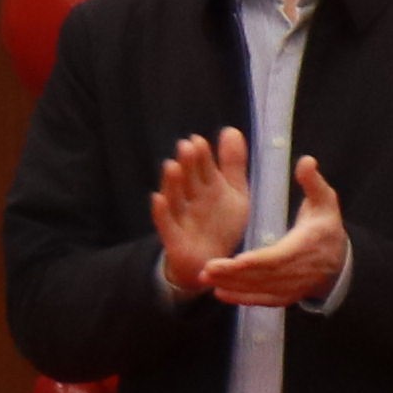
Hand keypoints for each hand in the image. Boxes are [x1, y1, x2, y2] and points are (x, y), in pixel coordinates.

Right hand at [147, 132, 247, 294]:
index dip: (201, 155)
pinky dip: (161, 212)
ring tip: (172, 166)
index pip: (202, 167)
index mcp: (207, 187)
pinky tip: (158, 199)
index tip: (199, 140)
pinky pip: (166, 224)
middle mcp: (191, 198)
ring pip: (175, 198)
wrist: (213, 262)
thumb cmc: (221, 224)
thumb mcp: (235, 193)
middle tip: (187, 146)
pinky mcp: (175, 238)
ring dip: (173, 183)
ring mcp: (182, 217)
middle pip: (188, 179)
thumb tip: (230, 129)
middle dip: (187, 164)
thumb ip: (233, 164)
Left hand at [196, 153, 346, 308]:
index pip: (279, 257)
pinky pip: (262, 300)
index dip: (256, 260)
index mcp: (306, 246)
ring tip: (206, 279)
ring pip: (260, 289)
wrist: (340, 261)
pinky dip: (242, 299)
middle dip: (235, 275)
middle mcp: (299, 270)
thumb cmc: (327, 226)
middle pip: (264, 276)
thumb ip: (313, 182)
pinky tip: (220, 294)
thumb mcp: (325, 200)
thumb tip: (306, 161)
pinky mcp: (286, 296)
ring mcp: (293, 287)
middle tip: (207, 269)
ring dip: (232, 286)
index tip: (235, 259)